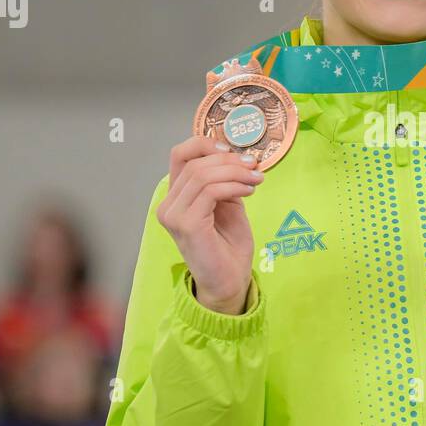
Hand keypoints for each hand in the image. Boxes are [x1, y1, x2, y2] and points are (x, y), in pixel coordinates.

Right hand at [157, 135, 264, 315]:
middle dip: (229, 160)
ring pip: (202, 175)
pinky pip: (210, 192)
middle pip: (195, 163)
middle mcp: (168, 204)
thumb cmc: (228, 246)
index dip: (206, 144)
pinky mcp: (186, 225)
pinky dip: (233, 186)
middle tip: (254, 167)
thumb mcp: (228, 204)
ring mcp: (174, 215)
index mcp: (177, 196)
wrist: (230, 281)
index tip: (233, 150)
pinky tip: (248, 191)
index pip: (180, 154)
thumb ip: (224, 181)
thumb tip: (238, 155)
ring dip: (235, 172)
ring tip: (256, 180)